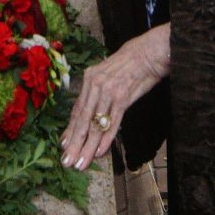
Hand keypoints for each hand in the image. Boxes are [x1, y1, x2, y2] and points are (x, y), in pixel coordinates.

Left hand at [61, 25, 170, 169]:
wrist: (150, 51)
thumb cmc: (132, 64)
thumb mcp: (110, 75)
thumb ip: (99, 93)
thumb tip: (92, 112)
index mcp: (90, 79)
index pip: (77, 109)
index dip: (70, 129)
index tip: (64, 146)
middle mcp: (95, 84)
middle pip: (82, 119)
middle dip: (75, 143)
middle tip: (68, 162)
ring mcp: (108, 91)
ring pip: (95, 124)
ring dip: (88, 147)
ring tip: (81, 163)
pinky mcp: (123, 96)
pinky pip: (113, 121)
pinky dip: (106, 138)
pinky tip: (100, 151)